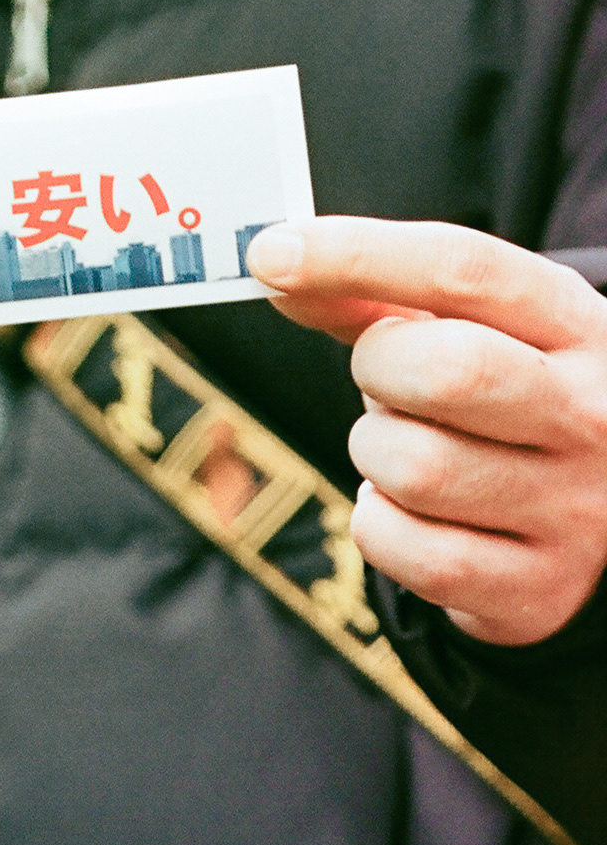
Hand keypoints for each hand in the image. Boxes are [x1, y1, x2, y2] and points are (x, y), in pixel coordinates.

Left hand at [243, 217, 606, 646]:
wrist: (600, 504)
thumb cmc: (510, 395)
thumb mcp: (476, 327)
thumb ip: (376, 296)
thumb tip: (275, 266)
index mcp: (581, 326)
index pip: (465, 268)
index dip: (355, 254)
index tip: (270, 254)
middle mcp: (594, 415)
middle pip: (447, 370)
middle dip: (377, 367)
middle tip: (382, 376)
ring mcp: (575, 509)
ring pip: (414, 468)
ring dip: (375, 451)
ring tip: (411, 444)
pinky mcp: (538, 589)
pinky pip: (408, 554)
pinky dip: (380, 525)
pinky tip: (411, 509)